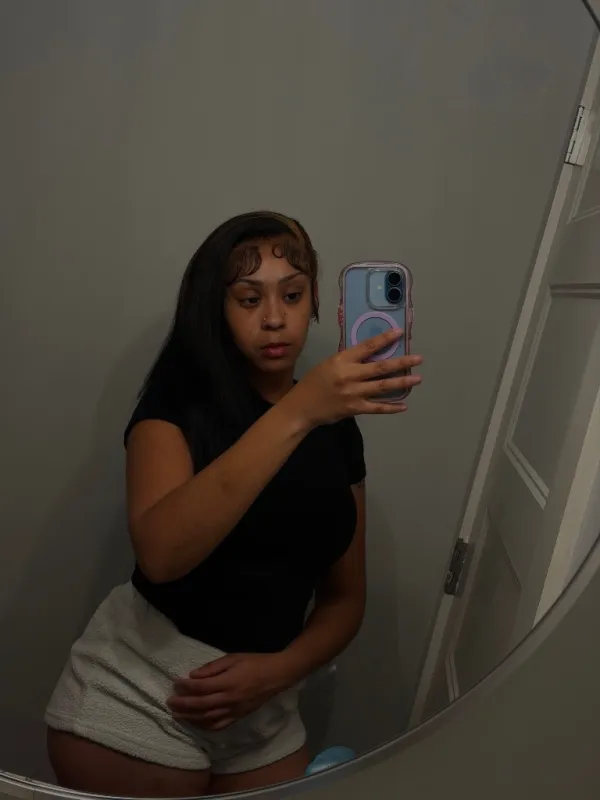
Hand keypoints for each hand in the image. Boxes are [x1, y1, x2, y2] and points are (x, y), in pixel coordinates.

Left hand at [167, 653, 290, 730]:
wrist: (276, 675)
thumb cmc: (254, 662)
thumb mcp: (233, 658)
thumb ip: (212, 668)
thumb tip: (193, 675)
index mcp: (228, 682)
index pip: (201, 688)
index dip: (186, 687)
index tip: (175, 683)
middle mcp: (229, 699)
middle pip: (201, 705)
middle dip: (183, 704)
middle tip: (169, 702)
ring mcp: (234, 710)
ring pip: (207, 718)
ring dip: (190, 717)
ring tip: (177, 715)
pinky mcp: (238, 717)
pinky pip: (219, 725)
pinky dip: (205, 726)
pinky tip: (196, 723)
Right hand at [287, 328, 422, 426]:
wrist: (302, 407)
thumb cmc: (314, 382)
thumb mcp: (329, 364)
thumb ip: (349, 361)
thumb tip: (371, 355)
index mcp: (342, 360)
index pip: (367, 347)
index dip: (384, 339)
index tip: (399, 333)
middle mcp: (349, 375)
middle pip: (381, 367)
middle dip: (402, 362)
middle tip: (419, 358)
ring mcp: (353, 393)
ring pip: (383, 387)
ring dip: (402, 382)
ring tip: (417, 379)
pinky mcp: (355, 408)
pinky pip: (377, 408)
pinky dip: (391, 407)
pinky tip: (404, 405)